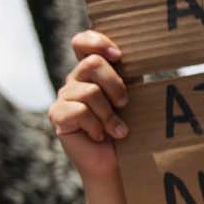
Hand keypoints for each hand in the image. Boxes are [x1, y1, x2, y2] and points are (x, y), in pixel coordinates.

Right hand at [48, 31, 129, 182]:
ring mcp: (64, 96)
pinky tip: (100, 135)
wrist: (118, 162)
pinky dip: (96, 126)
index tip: (118, 55)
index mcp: (93, 71)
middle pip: (92, 63)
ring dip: (109, 114)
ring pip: (89, 91)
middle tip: (124, 104)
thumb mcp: (134, 97)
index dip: (96, 42)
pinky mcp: (58, 115)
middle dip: (116, 85)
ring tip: (117, 129)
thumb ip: (131, 75)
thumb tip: (146, 54)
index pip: (82, 42)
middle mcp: (76, 80)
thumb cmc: (130, 128)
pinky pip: (78, 111)